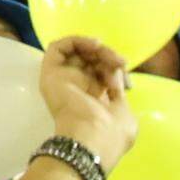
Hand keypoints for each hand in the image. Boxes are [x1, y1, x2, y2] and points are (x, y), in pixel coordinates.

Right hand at [38, 37, 137, 159]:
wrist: (91, 138)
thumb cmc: (111, 133)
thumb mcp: (124, 112)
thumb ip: (119, 91)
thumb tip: (116, 73)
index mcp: (93, 99)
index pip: (102, 73)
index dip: (117, 69)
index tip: (128, 79)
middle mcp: (77, 88)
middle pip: (90, 60)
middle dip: (108, 57)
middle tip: (120, 62)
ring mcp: (63, 79)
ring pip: (76, 52)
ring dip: (96, 48)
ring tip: (107, 54)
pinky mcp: (50, 73)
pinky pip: (58, 47)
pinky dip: (77, 41)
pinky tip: (94, 46)